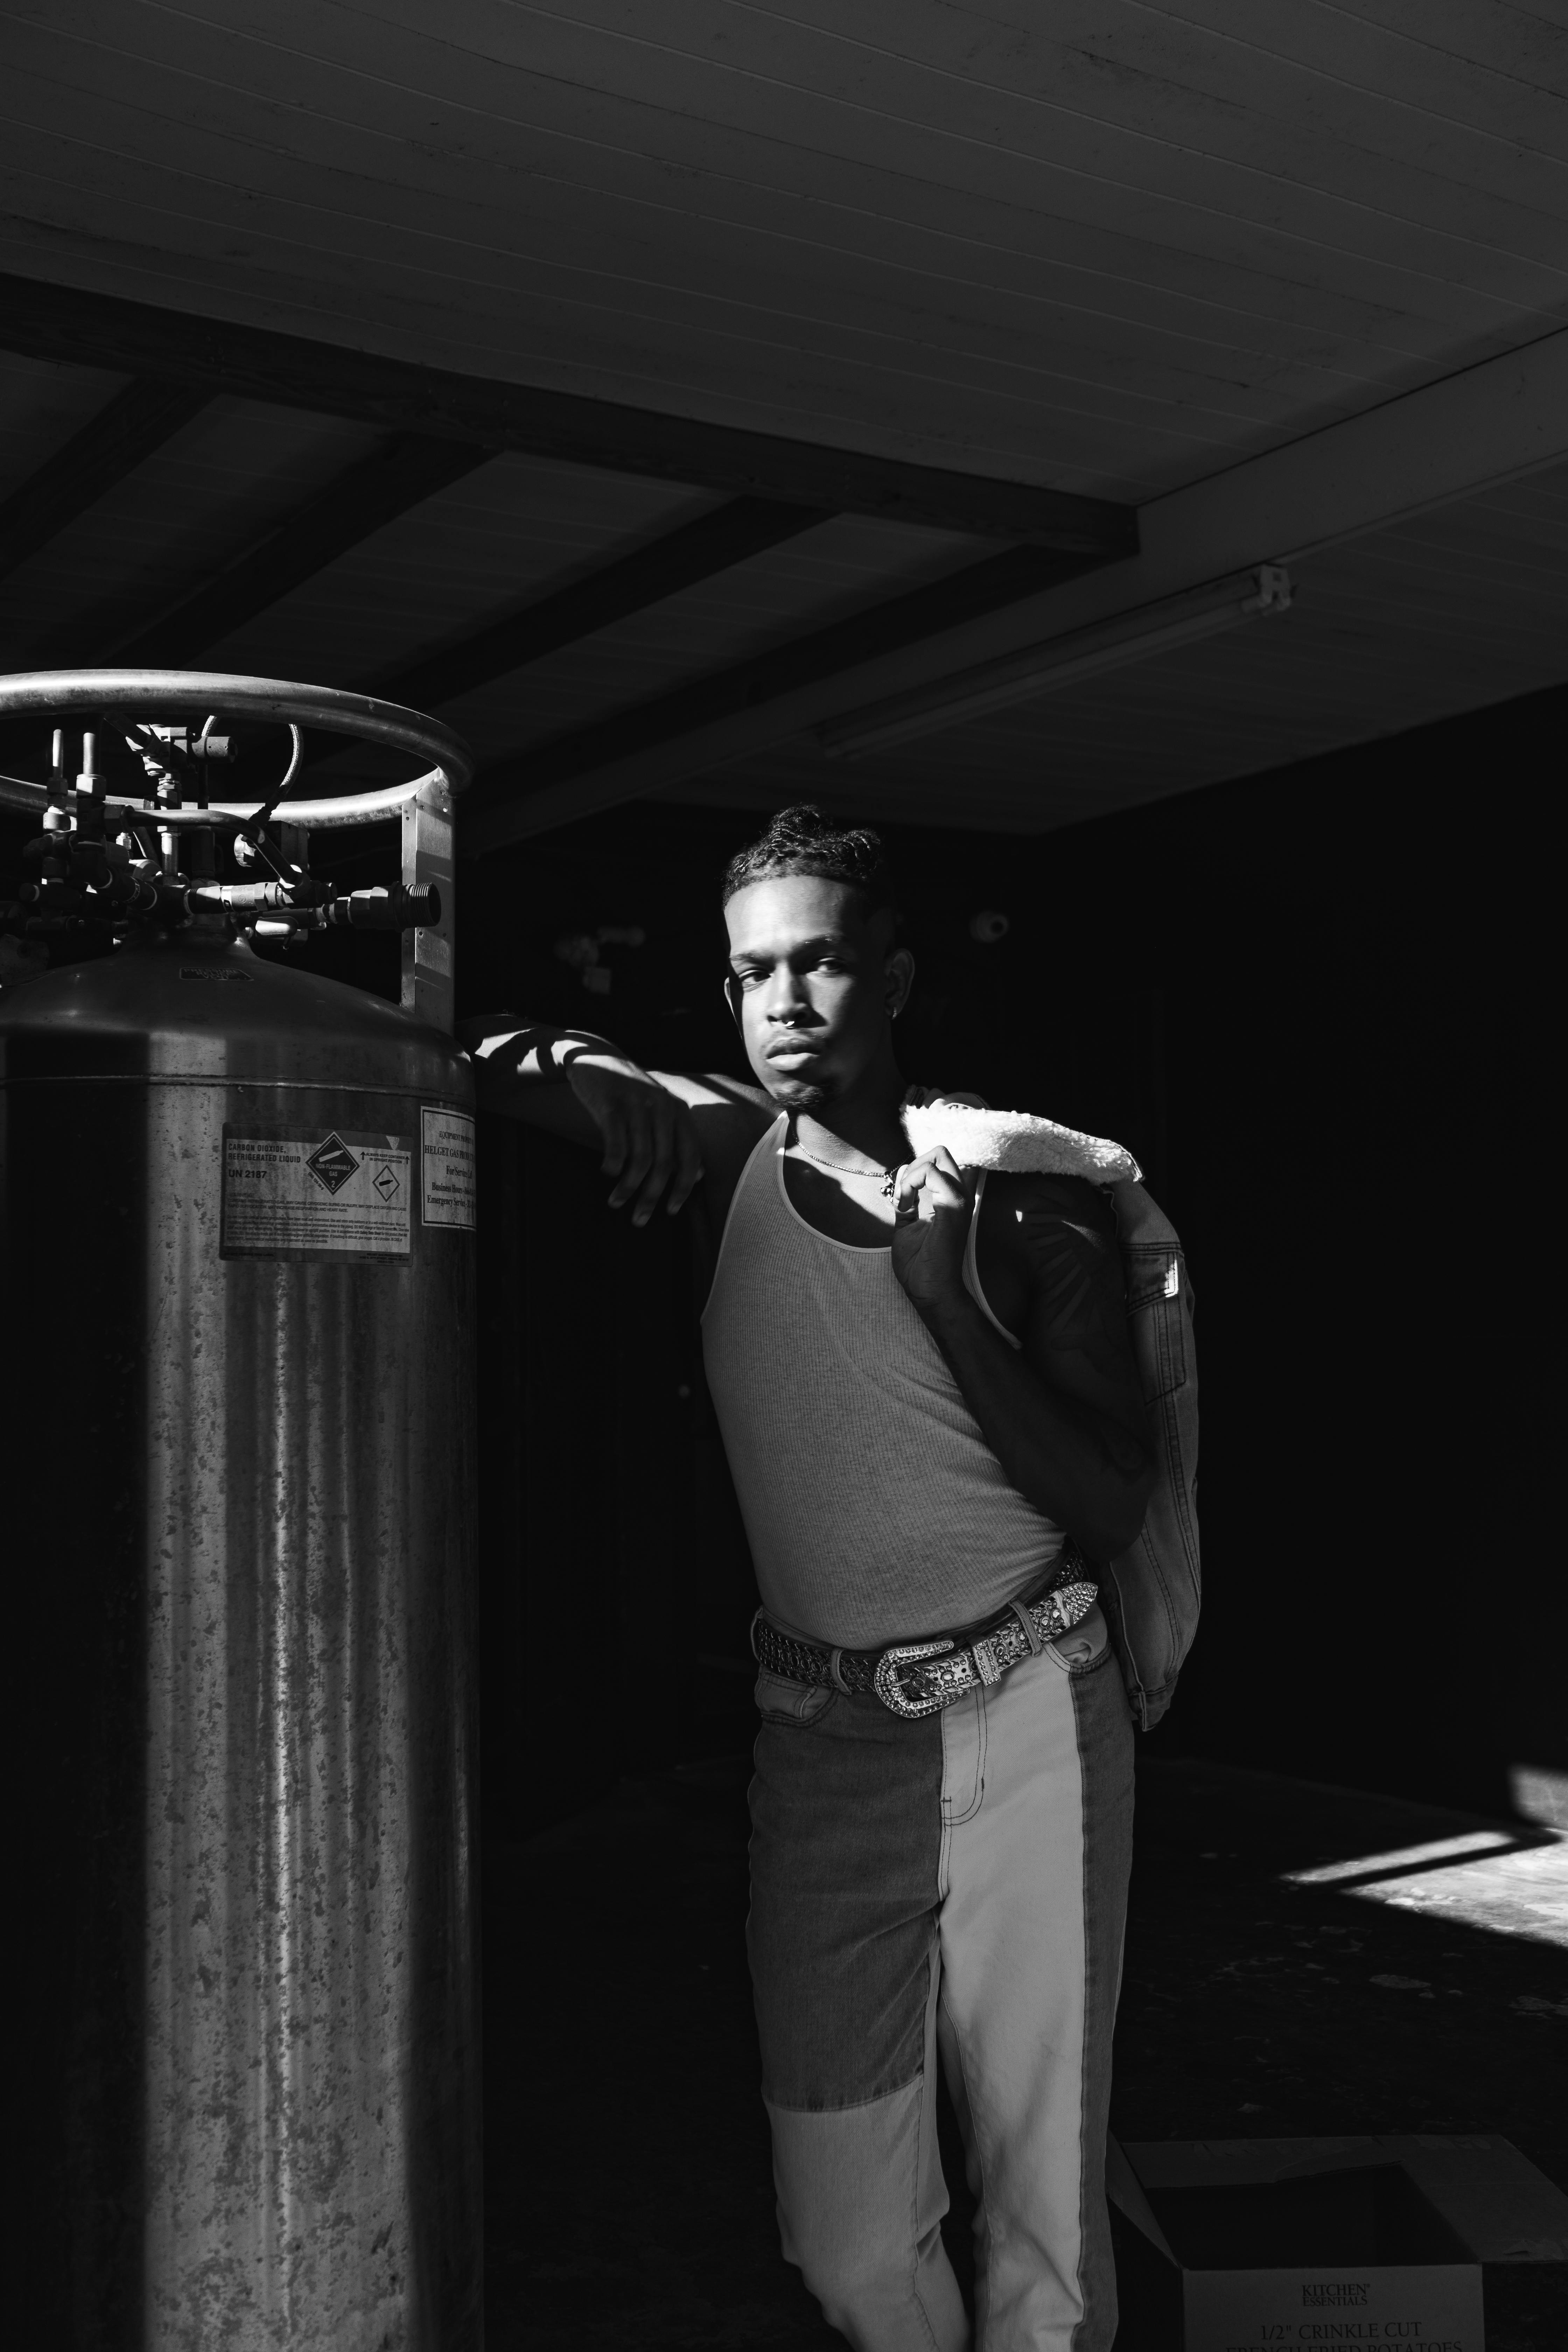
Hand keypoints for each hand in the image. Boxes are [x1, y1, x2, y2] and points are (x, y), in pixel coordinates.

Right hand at [565, 1054, 704, 1224]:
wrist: (596, 1056)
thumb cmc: (629, 1092)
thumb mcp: (659, 1109)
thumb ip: (678, 1139)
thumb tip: (699, 1174)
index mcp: (677, 1111)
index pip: (690, 1157)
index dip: (682, 1188)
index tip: (671, 1211)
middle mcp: (662, 1107)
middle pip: (664, 1164)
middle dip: (652, 1197)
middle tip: (639, 1219)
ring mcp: (637, 1105)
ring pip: (639, 1159)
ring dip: (628, 1187)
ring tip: (615, 1203)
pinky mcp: (612, 1104)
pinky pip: (616, 1145)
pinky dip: (612, 1165)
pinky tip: (607, 1173)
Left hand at [889, 1146, 974, 1316]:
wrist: (928, 1291)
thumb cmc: (919, 1265)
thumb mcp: (906, 1224)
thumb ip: (906, 1200)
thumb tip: (902, 1175)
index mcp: (950, 1200)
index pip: (938, 1163)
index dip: (914, 1170)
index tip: (901, 1197)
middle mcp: (959, 1196)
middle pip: (941, 1152)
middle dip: (915, 1163)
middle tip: (903, 1192)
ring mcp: (959, 1199)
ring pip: (938, 1156)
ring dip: (911, 1173)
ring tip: (903, 1201)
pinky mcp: (954, 1206)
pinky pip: (932, 1173)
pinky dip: (910, 1182)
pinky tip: (905, 1205)